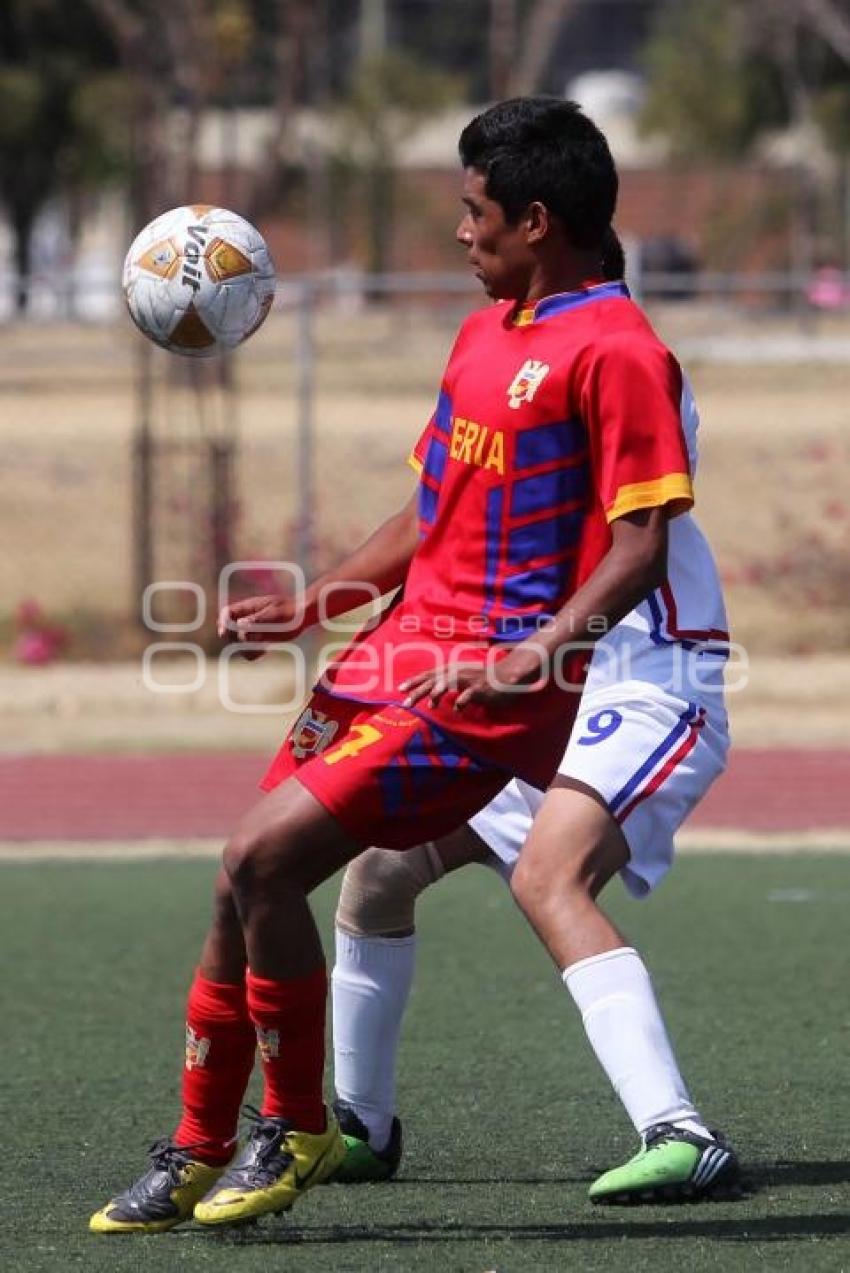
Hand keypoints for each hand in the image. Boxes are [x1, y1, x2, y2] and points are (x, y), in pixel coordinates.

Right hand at [217, 594, 303, 658]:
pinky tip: (265, 649)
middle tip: (248, 640)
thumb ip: (258, 619)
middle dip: (234, 638)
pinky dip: (254, 654)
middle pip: (229, 630)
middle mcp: (248, 620)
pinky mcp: (261, 641)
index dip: (222, 622)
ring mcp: (254, 631)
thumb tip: (240, 624)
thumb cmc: (291, 610)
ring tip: (260, 645)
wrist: (304, 616)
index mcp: (249, 608)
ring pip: (239, 644)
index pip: (227, 613)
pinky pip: (251, 652)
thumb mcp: (275, 613)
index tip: (224, 632)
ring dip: (245, 648)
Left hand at [400, 645, 545, 711]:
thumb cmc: (481, 680)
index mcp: (451, 670)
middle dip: (419, 690)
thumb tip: (430, 701)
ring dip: (438, 693)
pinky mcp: (479, 688)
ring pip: (449, 684)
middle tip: (406, 702)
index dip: (414, 681)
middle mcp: (457, 672)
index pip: (428, 674)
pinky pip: (468, 695)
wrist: (505, 677)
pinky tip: (457, 710)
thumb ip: (446, 686)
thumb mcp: (461, 680)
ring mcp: (468, 679)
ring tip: (429, 704)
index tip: (400, 689)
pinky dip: (462, 702)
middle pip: (434, 680)